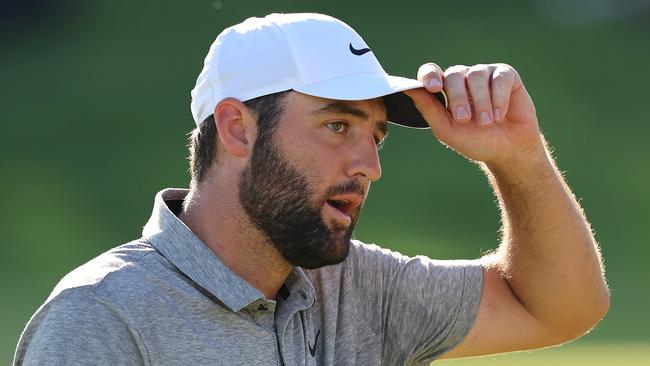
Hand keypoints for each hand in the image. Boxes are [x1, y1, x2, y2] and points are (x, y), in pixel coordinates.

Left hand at [404, 63, 543, 167]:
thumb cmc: (475, 140)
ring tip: (486, 123)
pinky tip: (499, 115)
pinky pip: (500, 78)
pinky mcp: (506, 75)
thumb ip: (428, 109)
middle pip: (454, 74)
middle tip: (464, 120)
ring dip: (481, 102)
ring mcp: (485, 74)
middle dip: (458, 98)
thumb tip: (408, 90)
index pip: (431, 72)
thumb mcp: (447, 130)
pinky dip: (499, 99)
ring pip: (477, 75)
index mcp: (445, 89)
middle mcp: (463, 78)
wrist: (508, 150)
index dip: (430, 76)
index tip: (434, 88)